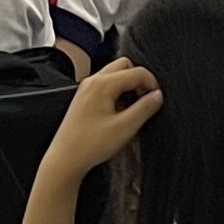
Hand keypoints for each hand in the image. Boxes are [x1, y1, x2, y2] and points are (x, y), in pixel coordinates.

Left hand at [38, 60, 162, 181]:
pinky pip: (105, 85)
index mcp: (102, 84)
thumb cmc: (90, 144)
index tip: (157, 99)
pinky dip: (117, 92)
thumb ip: (145, 108)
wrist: (66, 157)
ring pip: (114, 74)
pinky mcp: (84, 98)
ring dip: (128, 86)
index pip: (136, 71)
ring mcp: (86, 89)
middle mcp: (92, 81)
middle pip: (124, 66)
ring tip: (133, 108)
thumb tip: (157, 95)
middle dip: (139, 80)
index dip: (152, 84)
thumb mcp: (125, 127)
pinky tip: (120, 112)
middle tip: (146, 100)